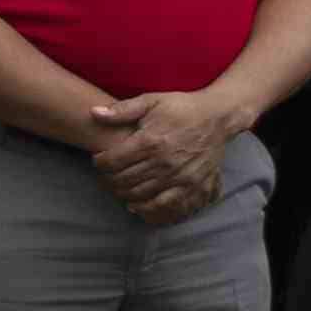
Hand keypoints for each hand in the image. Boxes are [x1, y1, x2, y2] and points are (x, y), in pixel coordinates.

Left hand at [84, 90, 234, 225]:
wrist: (217, 117)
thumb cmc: (181, 108)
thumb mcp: (151, 101)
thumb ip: (122, 110)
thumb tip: (93, 113)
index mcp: (150, 141)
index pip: (112, 161)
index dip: (100, 163)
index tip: (98, 160)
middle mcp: (163, 162)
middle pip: (123, 180)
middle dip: (108, 180)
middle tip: (104, 176)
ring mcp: (178, 176)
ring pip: (139, 194)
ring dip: (122, 193)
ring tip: (117, 187)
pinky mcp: (191, 186)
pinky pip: (164, 206)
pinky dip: (146, 209)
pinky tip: (136, 205)